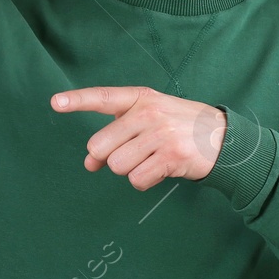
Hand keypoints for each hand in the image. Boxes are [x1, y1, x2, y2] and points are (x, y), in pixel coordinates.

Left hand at [51, 86, 226, 191]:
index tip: (55, 103)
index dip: (76, 100)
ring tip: (151, 159)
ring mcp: (161, 134)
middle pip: (100, 146)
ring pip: (117, 166)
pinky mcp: (172, 157)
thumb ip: (117, 135)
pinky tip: (160, 169)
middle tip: (134, 152)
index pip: (103, 97)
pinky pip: (137, 180)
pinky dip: (144, 181)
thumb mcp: (149, 120)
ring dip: (130, 170)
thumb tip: (89, 164)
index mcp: (141, 98)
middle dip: (110, 157)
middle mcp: (149, 112)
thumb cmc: (178, 127)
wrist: (223, 137)